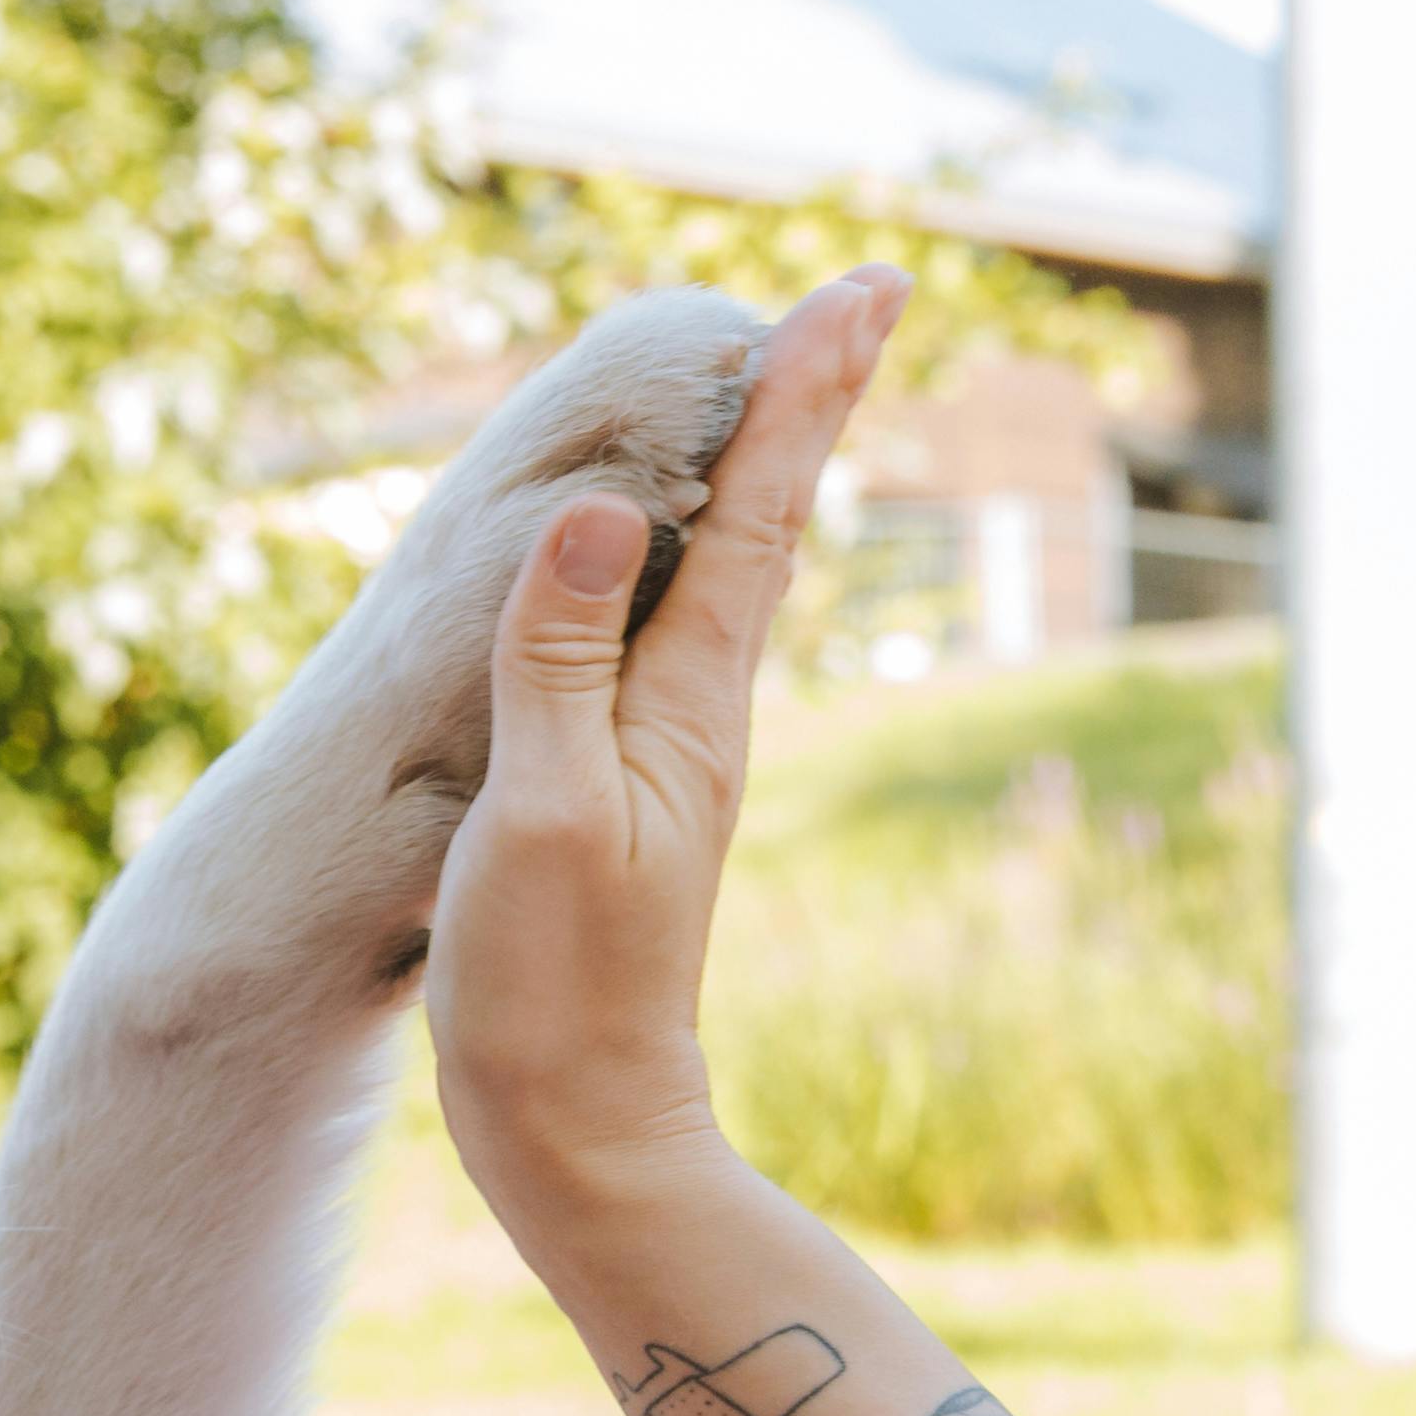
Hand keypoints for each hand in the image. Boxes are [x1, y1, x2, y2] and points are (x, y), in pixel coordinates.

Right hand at [420, 270, 902, 1234]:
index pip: (761, 511)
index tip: (868, 287)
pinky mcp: (620, 785)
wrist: (575, 1128)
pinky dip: (679, 553)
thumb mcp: (546, 815)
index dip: (805, 392)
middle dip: (801, 404)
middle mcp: (699, 708)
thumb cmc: (554, 983)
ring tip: (778, 380)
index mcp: (692, 701)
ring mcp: (664, 748)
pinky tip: (661, 550)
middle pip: (764, 523)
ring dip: (753, 469)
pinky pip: (662, 631)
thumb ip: (562, 662)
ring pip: (722, 573)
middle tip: (856, 297)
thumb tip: (600, 510)